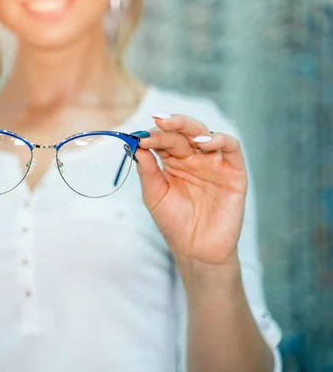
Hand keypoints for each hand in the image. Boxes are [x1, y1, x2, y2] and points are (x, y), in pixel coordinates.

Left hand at [135, 114, 247, 266]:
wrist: (197, 250)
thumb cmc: (174, 223)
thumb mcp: (155, 195)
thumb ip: (148, 171)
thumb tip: (137, 146)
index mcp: (174, 162)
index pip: (164, 140)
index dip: (152, 135)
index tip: (138, 137)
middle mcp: (194, 158)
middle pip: (183, 132)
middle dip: (170, 124)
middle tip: (157, 121)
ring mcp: (214, 163)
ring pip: (206, 133)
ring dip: (189, 126)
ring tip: (173, 127)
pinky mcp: (234, 172)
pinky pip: (231, 148)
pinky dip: (219, 140)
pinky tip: (202, 142)